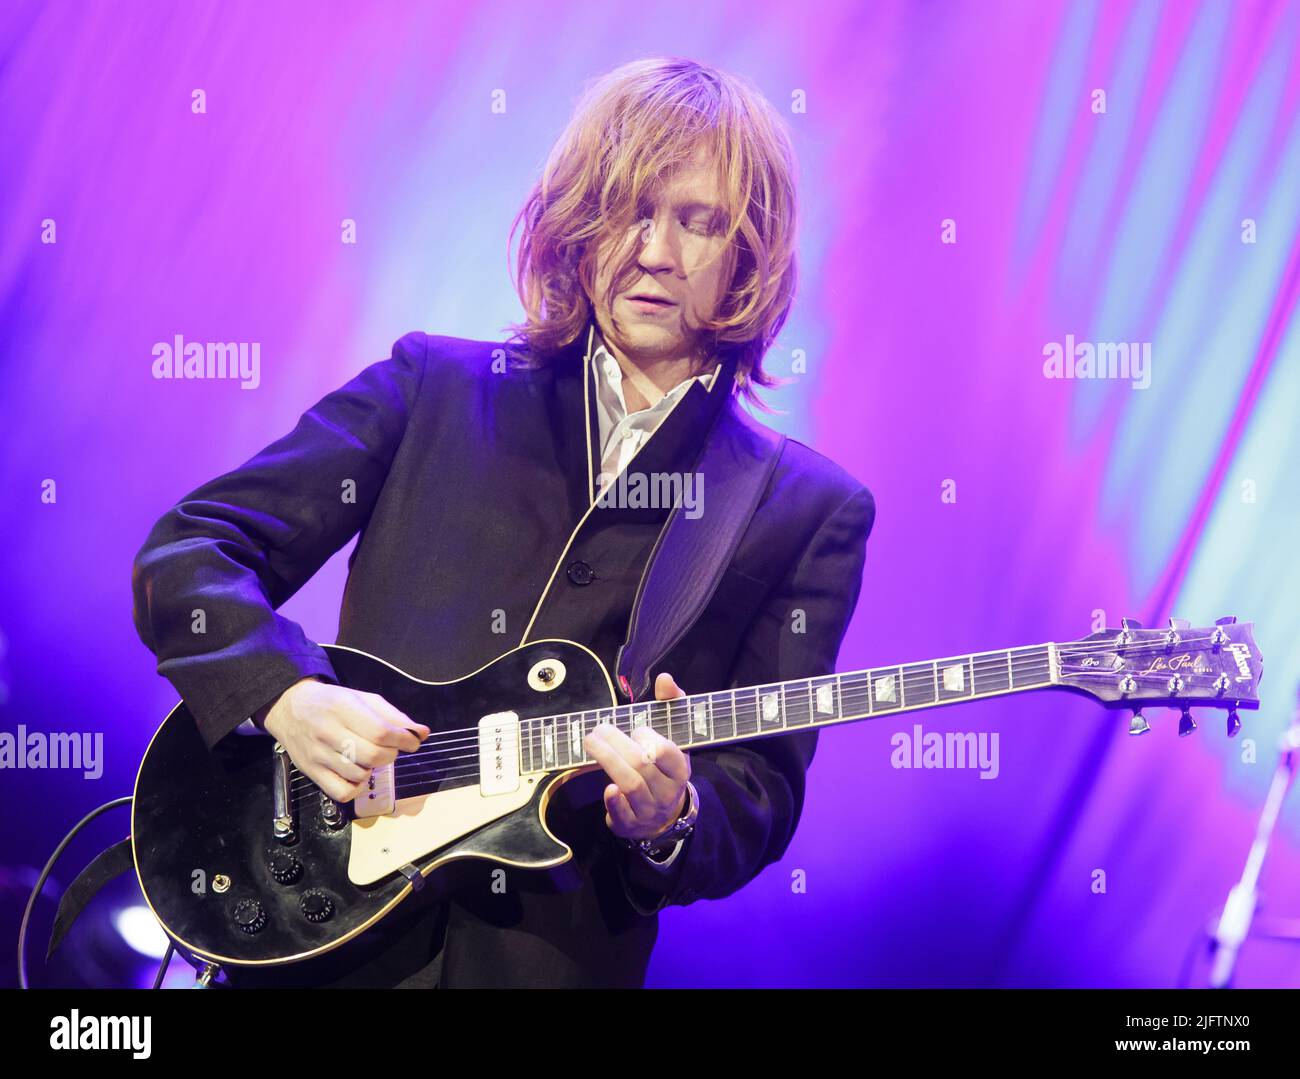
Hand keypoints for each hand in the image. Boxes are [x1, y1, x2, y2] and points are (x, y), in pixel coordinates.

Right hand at [260, 677, 428, 802]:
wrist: (288, 707)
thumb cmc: (331, 702)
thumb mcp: (361, 698)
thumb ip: (393, 715)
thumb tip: (422, 733)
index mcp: (342, 707)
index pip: (380, 731)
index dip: (404, 740)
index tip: (413, 741)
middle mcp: (328, 732)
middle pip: (373, 755)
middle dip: (392, 754)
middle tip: (391, 748)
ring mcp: (318, 755)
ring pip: (359, 775)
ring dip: (375, 769)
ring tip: (371, 757)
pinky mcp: (311, 772)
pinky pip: (342, 792)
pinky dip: (357, 788)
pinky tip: (359, 775)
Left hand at [584, 672, 690, 841]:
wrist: (662, 816)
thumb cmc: (663, 768)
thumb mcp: (672, 738)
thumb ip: (670, 706)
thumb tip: (665, 678)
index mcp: (679, 768)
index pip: (668, 752)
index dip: (649, 738)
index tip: (635, 730)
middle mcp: (668, 790)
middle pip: (642, 765)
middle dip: (617, 744)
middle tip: (598, 729)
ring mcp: (650, 809)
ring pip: (631, 785)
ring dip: (608, 761)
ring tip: (591, 742)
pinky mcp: (631, 823)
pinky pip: (624, 814)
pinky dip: (615, 802)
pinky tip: (607, 788)